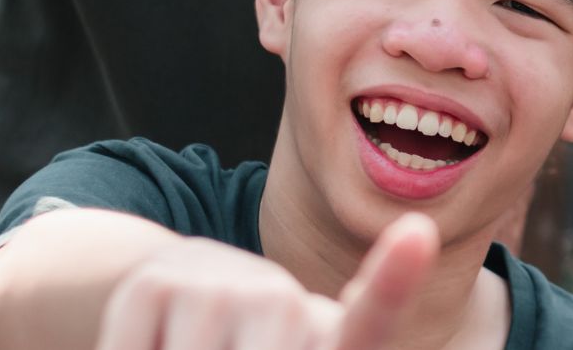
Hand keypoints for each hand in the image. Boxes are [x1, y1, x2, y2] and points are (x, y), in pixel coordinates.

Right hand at [94, 213, 438, 349]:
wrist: (187, 292)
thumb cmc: (257, 348)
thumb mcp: (304, 349)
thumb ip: (330, 343)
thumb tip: (299, 297)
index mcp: (333, 336)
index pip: (371, 317)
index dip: (393, 280)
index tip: (418, 234)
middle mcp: (281, 302)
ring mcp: (219, 287)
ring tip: (200, 349)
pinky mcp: (153, 284)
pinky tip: (158, 344)